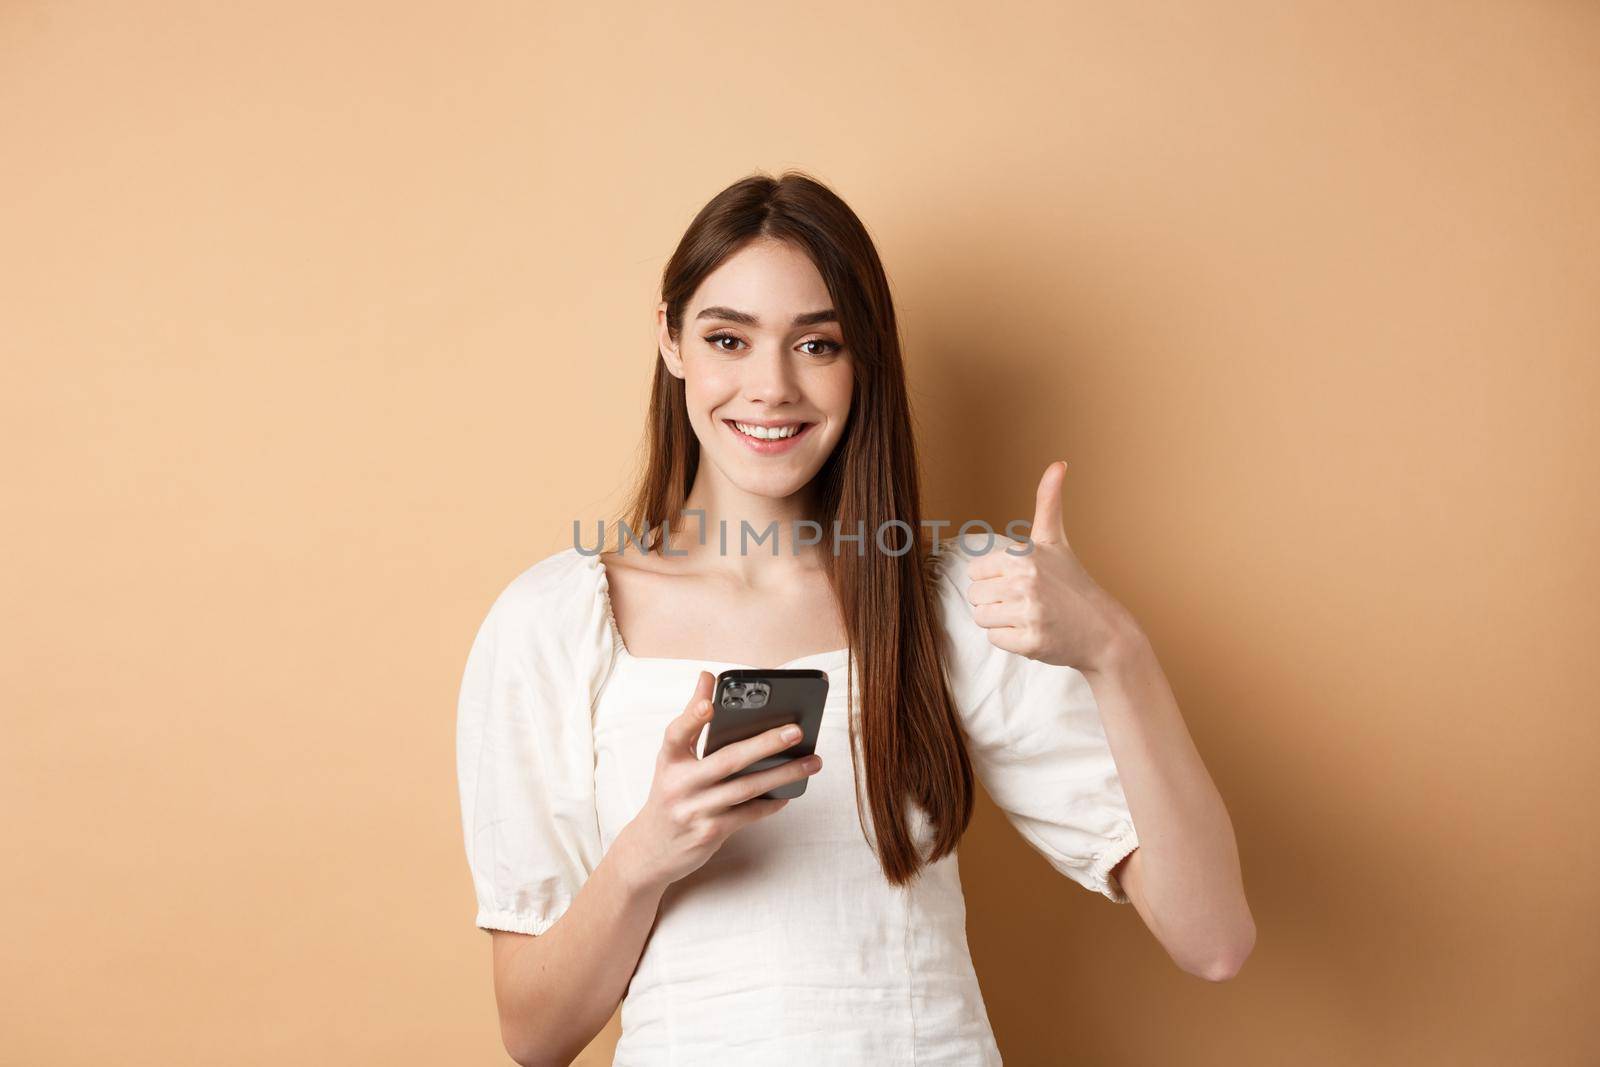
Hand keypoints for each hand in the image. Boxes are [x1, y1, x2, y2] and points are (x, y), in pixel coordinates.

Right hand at [616, 670, 822, 892]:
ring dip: (783, 774)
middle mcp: (680, 785)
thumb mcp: (673, 759)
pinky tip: (789, 792)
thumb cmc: (670, 793)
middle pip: (728, 760)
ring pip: (746, 788)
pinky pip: (747, 815)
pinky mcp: (709, 833)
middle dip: (765, 743)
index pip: (677, 733)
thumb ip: (692, 719)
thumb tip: (707, 677)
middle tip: (796, 730)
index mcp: (669, 760)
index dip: (692, 716)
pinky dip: (770, 803)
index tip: (710, 702)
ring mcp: (695, 811)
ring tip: (812, 762)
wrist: (651, 849)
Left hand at [964, 460, 1137, 672]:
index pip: (975, 571)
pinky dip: (1011, 641)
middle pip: (975, 596)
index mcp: (1023, 555)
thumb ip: (1048, 502)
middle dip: (996, 601)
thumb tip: (1058, 462)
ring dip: (1002, 622)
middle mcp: (1025, 582)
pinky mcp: (1031, 642)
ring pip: (982, 619)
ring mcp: (1029, 613)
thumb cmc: (1074, 583)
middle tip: (1027, 601)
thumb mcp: (1056, 540)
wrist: (1104, 630)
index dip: (994, 578)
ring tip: (1030, 616)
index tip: (1020, 581)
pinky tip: (1035, 633)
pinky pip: (995, 641)